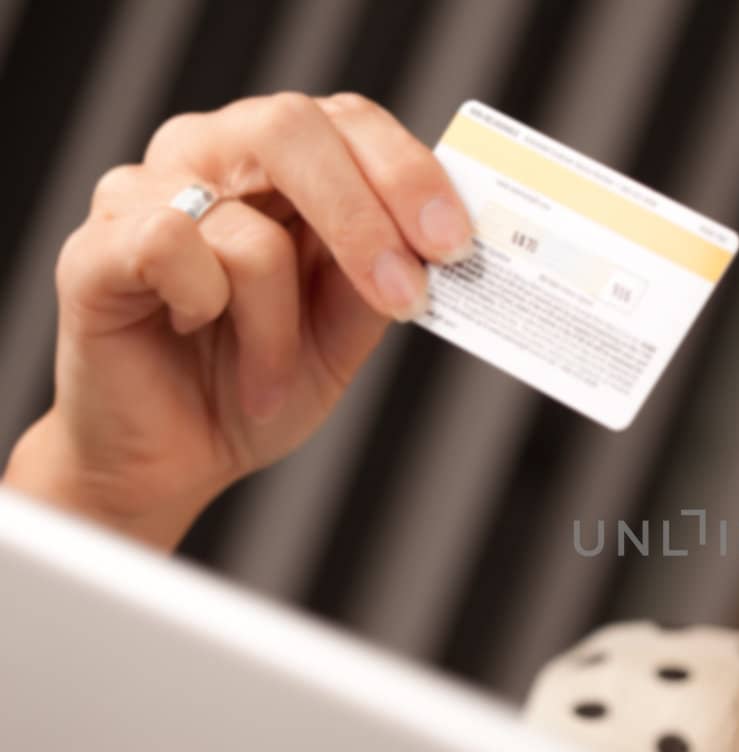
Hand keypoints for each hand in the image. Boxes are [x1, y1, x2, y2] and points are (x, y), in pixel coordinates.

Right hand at [21, 91, 472, 548]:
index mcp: (277, 161)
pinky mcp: (95, 247)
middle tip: (406, 295)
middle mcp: (207, 154)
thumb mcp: (347, 333)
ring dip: (279, 328)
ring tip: (271, 380)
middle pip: (291, 128)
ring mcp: (142, 192)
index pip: (347, 120)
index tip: (455, 243)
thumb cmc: (258, 379)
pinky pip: (171, 248)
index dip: (407, 172)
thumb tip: (440, 243)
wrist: (175, 456)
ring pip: (247, 228)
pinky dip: (207, 310)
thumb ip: (386, 277)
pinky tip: (195, 336)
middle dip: (365, 219)